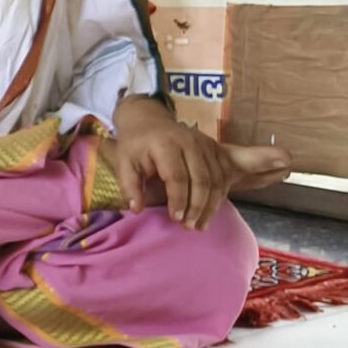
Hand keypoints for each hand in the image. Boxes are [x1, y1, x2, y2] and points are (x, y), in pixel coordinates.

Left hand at [110, 97, 241, 229]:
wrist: (148, 120)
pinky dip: (219, 195)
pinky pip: (224, 174)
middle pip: (202, 179)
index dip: (179, 200)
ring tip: (200, 225)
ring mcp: (206, 144)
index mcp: (166, 145)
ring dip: (211, 205)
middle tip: (190, 226)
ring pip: (217, 179)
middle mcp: (190, 142)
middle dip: (198, 207)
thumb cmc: (135, 146)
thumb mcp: (124, 163)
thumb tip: (136, 210)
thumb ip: (129, 187)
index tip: (176, 218)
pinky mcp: (215, 148)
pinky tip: (209, 211)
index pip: (177, 177)